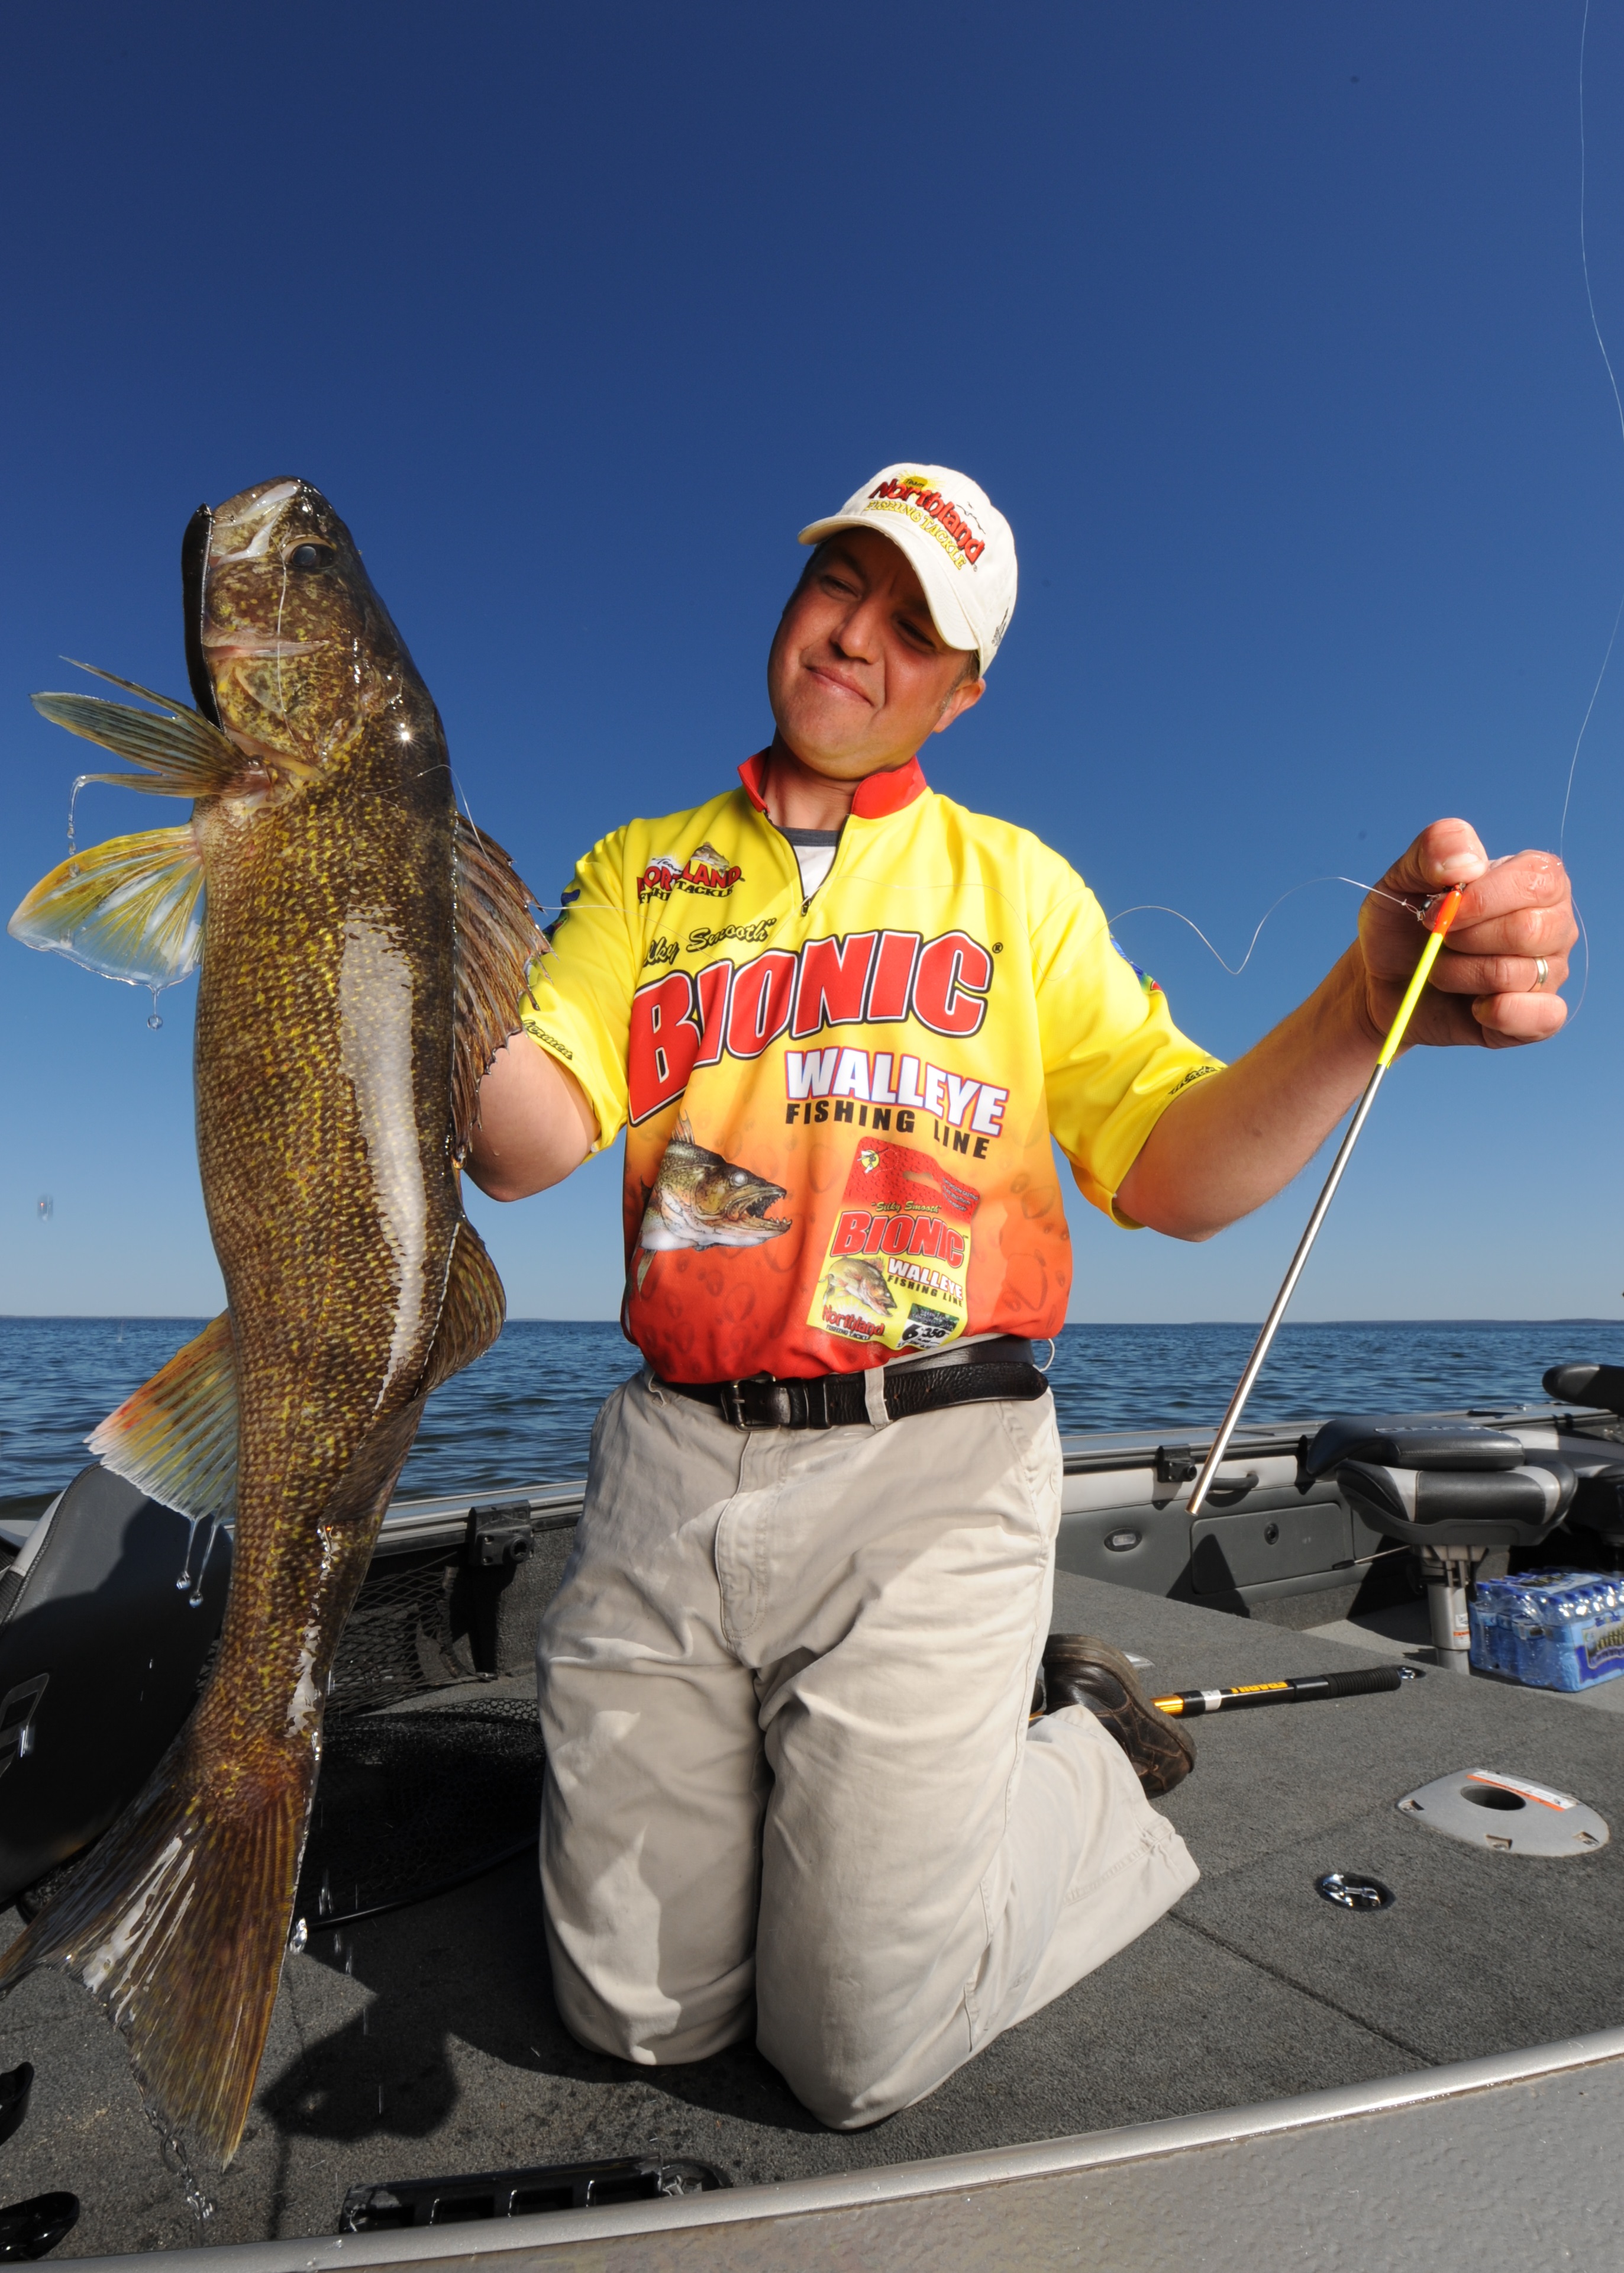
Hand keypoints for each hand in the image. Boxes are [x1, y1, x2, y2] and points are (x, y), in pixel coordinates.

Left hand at [1356, 820, 1575, 1050]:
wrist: (1381, 982)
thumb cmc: (1402, 925)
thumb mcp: (1402, 876)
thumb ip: (1434, 848)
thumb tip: (1470, 862)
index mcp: (1532, 879)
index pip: (1535, 881)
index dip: (1482, 900)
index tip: (1433, 912)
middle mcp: (1553, 923)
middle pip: (1530, 930)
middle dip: (1465, 939)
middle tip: (1438, 942)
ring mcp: (1551, 971)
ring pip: (1520, 974)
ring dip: (1461, 975)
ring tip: (1442, 970)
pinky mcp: (1538, 1016)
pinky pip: (1544, 1017)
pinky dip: (1500, 1014)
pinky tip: (1474, 1007)